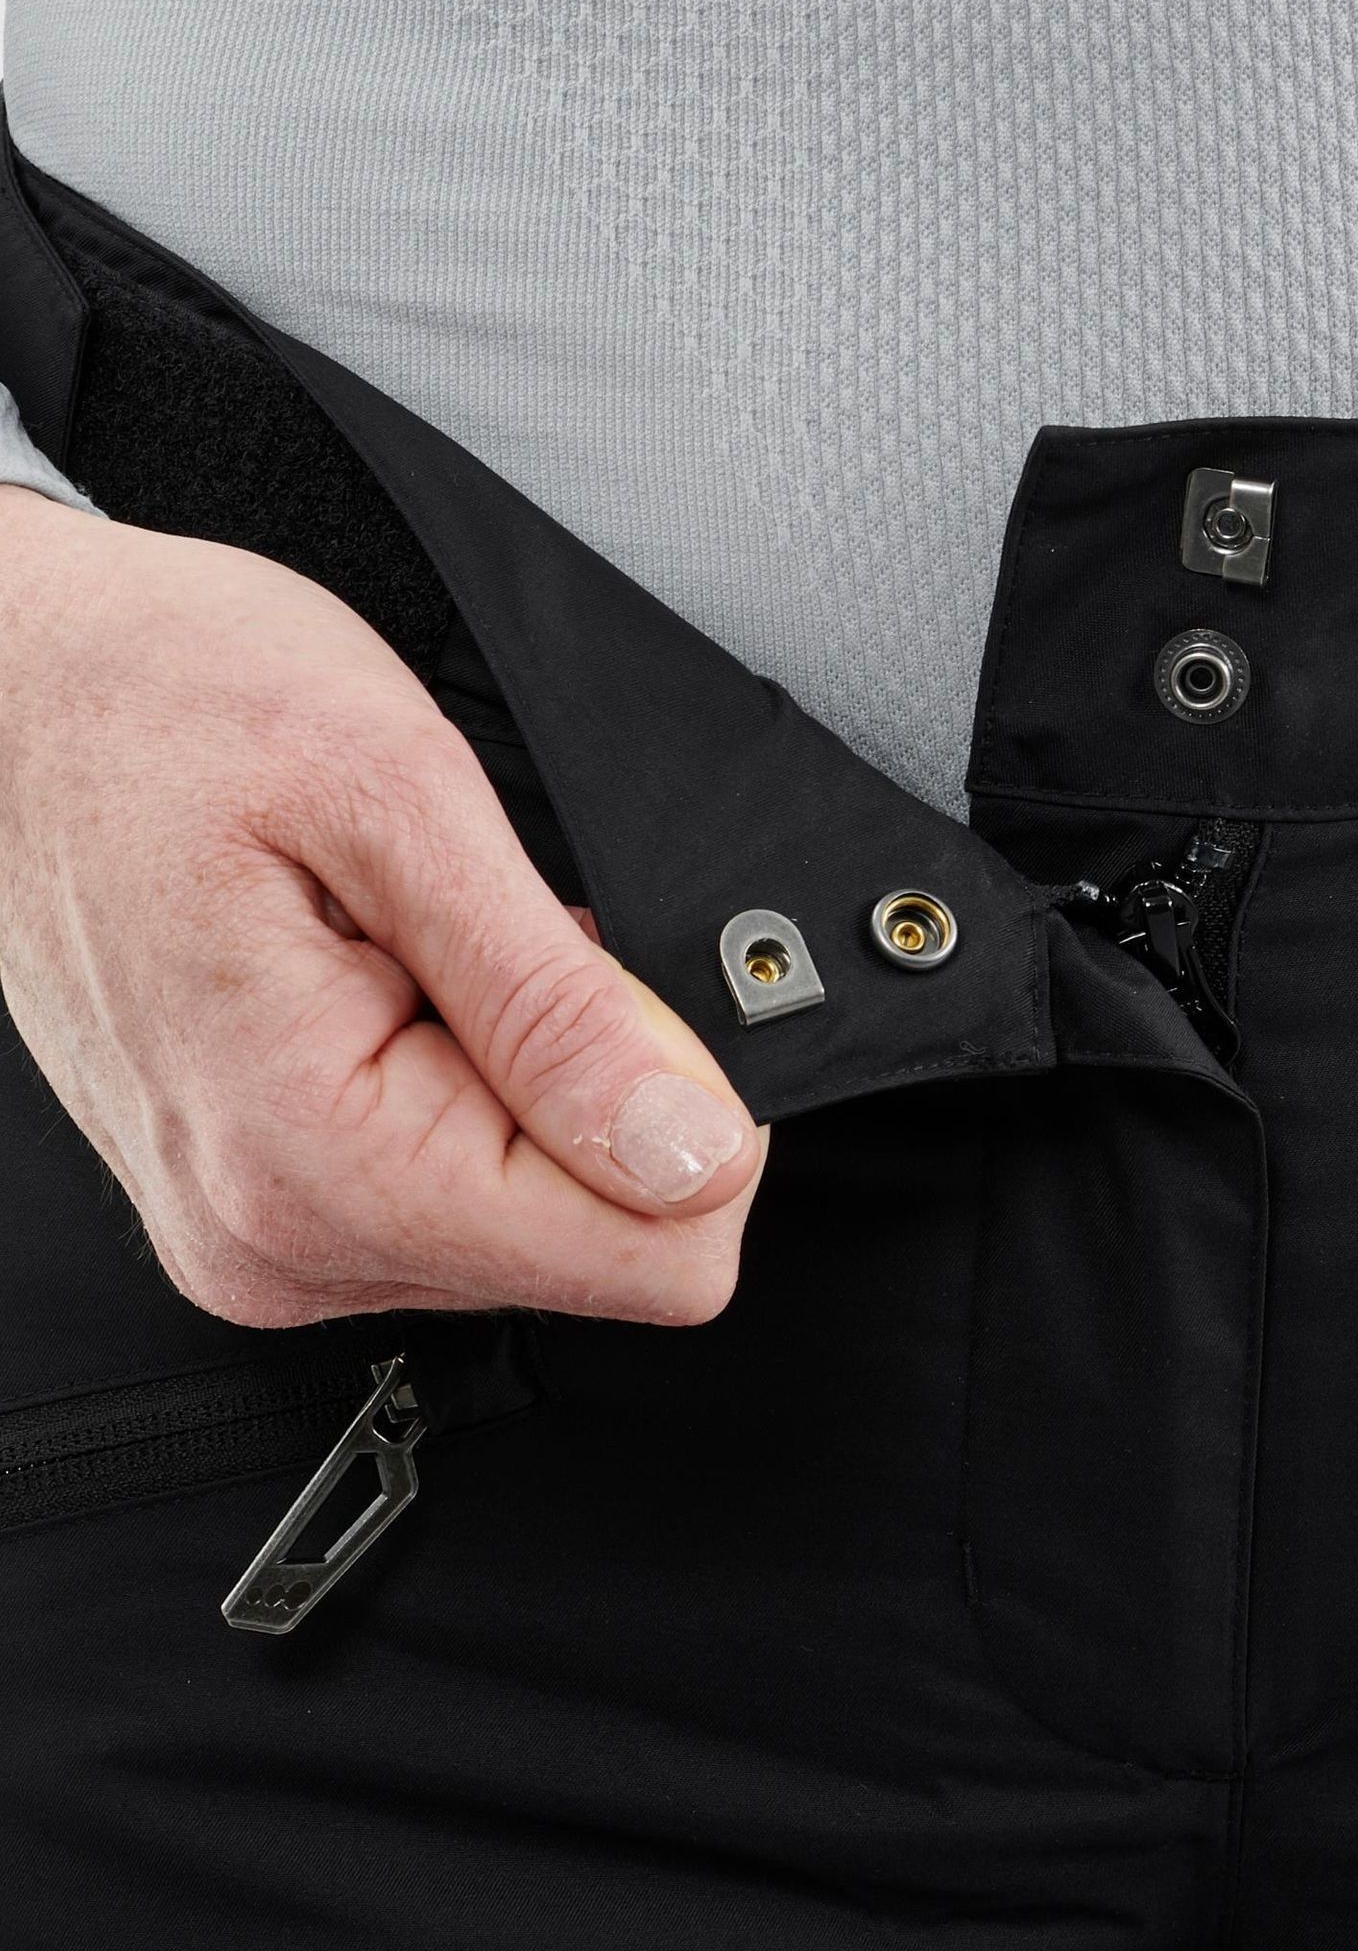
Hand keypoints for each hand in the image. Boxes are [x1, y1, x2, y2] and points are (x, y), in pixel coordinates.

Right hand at [0, 490, 766, 1327]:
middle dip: (593, 1083)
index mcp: (314, 1160)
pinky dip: (466, 1078)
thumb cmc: (165, 703)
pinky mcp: (267, 1204)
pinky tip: (391, 978)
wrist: (18, 691)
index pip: (647, 1259)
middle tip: (489, 940)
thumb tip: (694, 1151)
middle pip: (597, 1245)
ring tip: (416, 946)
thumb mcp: (402, 803)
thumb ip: (558, 1006)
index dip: (695, 1121)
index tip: (628, 996)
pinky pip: (453, 1187)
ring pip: (531, 1219)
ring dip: (522, 1073)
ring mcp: (264, 1234)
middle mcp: (276, 1239)